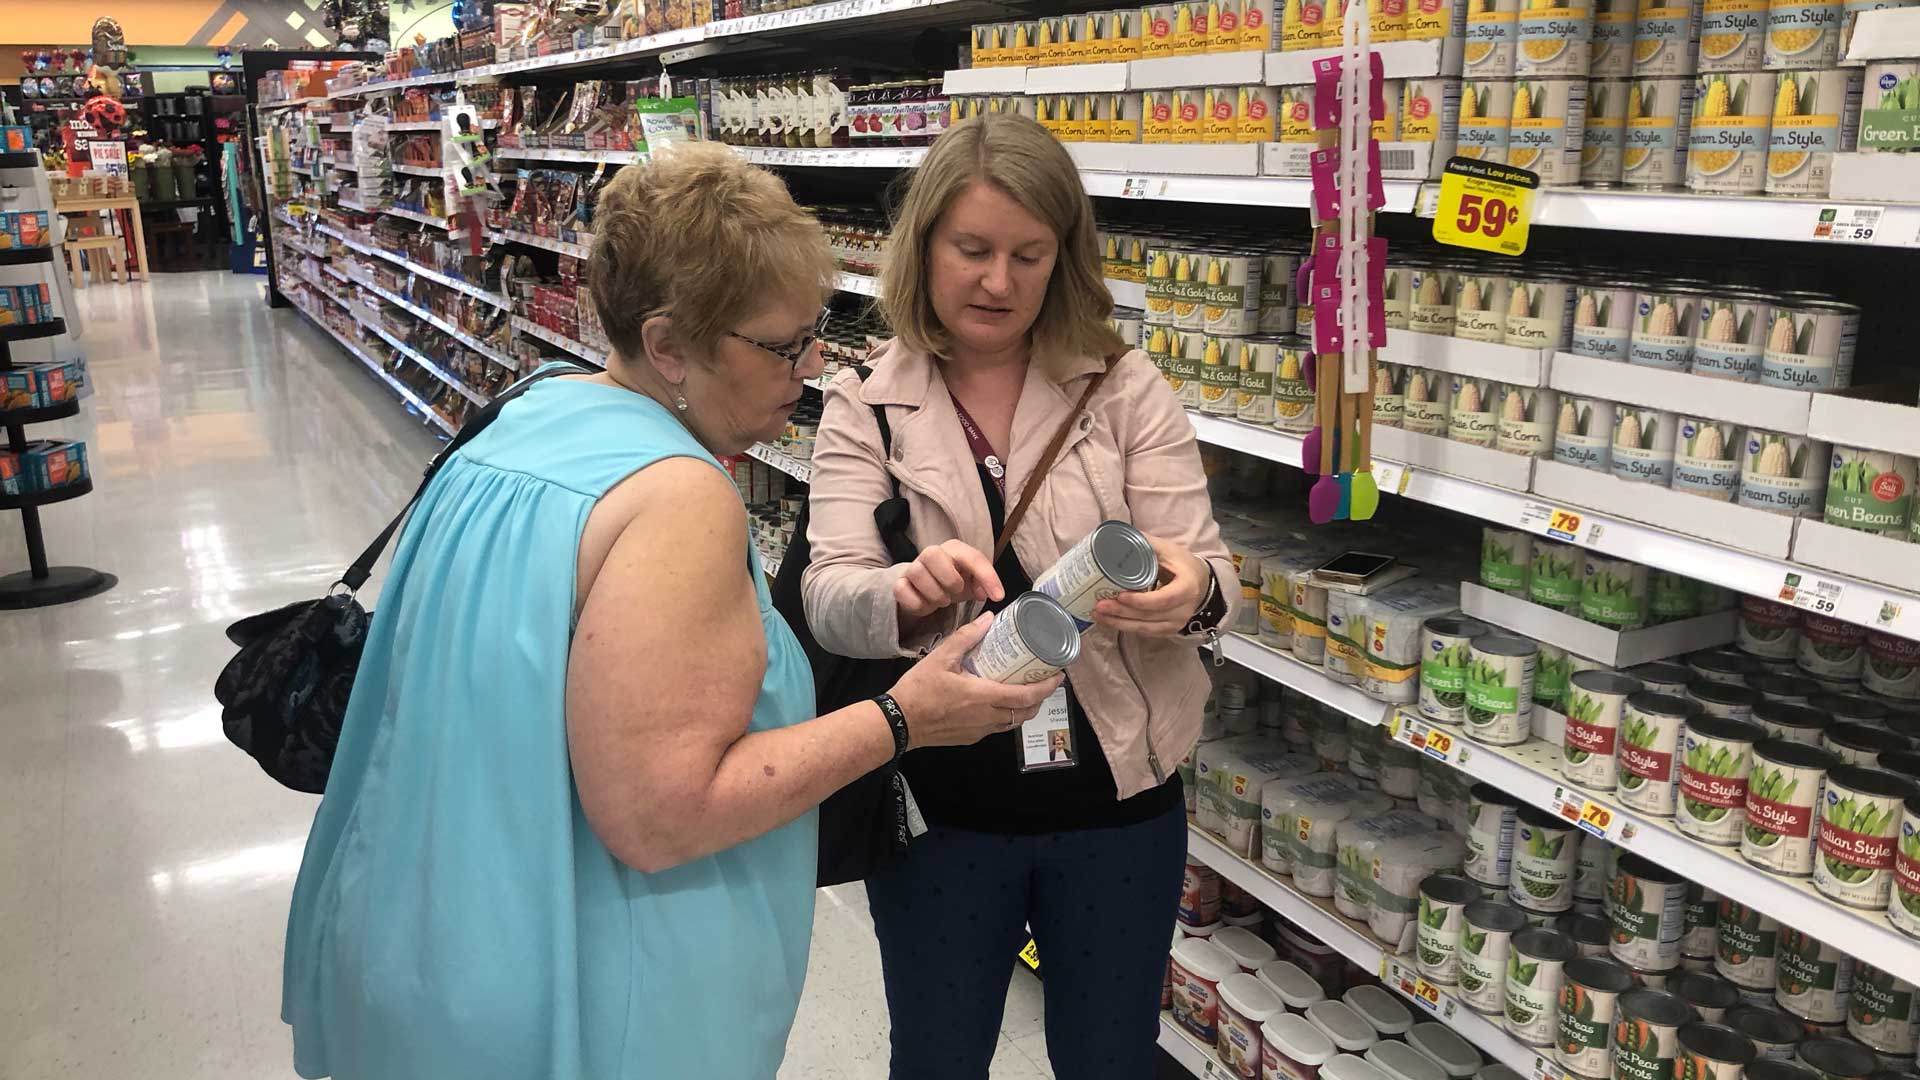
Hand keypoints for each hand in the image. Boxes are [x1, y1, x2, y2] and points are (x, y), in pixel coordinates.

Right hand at [887, 613, 1063, 750]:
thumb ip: (967, 636)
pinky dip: (1006, 716)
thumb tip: (990, 618)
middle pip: (1026, 712)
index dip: (1047, 687)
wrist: (899, 722)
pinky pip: (997, 728)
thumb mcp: (941, 657)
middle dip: (1040, 698)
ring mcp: (979, 731)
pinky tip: (999, 702)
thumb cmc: (919, 689)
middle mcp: (987, 718)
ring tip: (1026, 690)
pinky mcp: (970, 738)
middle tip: (1044, 680)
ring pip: (1013, 722)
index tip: (1058, 675)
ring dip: (1024, 708)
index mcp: (984, 697)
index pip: (1026, 696)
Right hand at [893, 539, 1003, 622]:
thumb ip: (984, 584)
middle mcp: (931, 554)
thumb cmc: (953, 582)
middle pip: (932, 554)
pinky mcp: (900, 584)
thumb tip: (989, 593)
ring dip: (935, 593)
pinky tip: (927, 606)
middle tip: (956, 592)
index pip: (972, 556)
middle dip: (949, 578)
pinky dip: (919, 604)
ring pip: (917, 573)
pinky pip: (902, 590)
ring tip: (943, 601)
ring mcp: (912, 568)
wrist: (927, 591)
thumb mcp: (973, 583)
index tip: (998, 596)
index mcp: (954, 550)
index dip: (987, 576)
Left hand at [1090, 533, 1213, 637]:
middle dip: (1122, 613)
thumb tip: (1118, 536)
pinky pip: (1144, 632)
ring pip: (1145, 628)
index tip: (1120, 595)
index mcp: (1187, 587)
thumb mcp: (1168, 550)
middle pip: (1150, 616)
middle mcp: (1184, 609)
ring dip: (1119, 623)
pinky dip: (1125, 627)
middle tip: (1099, 606)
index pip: (1163, 599)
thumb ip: (1146, 544)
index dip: (1141, 601)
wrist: (1199, 582)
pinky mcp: (1168, 630)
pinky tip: (1108, 620)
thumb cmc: (1181, 563)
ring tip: (1097, 614)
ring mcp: (1176, 623)